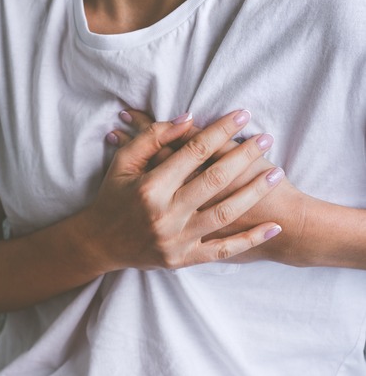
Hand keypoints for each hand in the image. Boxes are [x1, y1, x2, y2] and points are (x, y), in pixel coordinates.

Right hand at [84, 110, 284, 271]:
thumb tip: (188, 119)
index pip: (192, 152)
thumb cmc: (112, 198)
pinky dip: (250, 240)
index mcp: (149, 188)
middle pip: (214, 180)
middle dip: (243, 156)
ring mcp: (176, 239)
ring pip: (224, 213)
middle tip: (266, 138)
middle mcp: (164, 214)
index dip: (219, 131)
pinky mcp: (183, 259)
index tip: (241, 115)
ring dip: (254, 192)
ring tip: (276, 173)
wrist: (99, 244)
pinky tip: (273, 227)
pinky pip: (223, 251)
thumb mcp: (122, 163)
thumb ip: (152, 139)